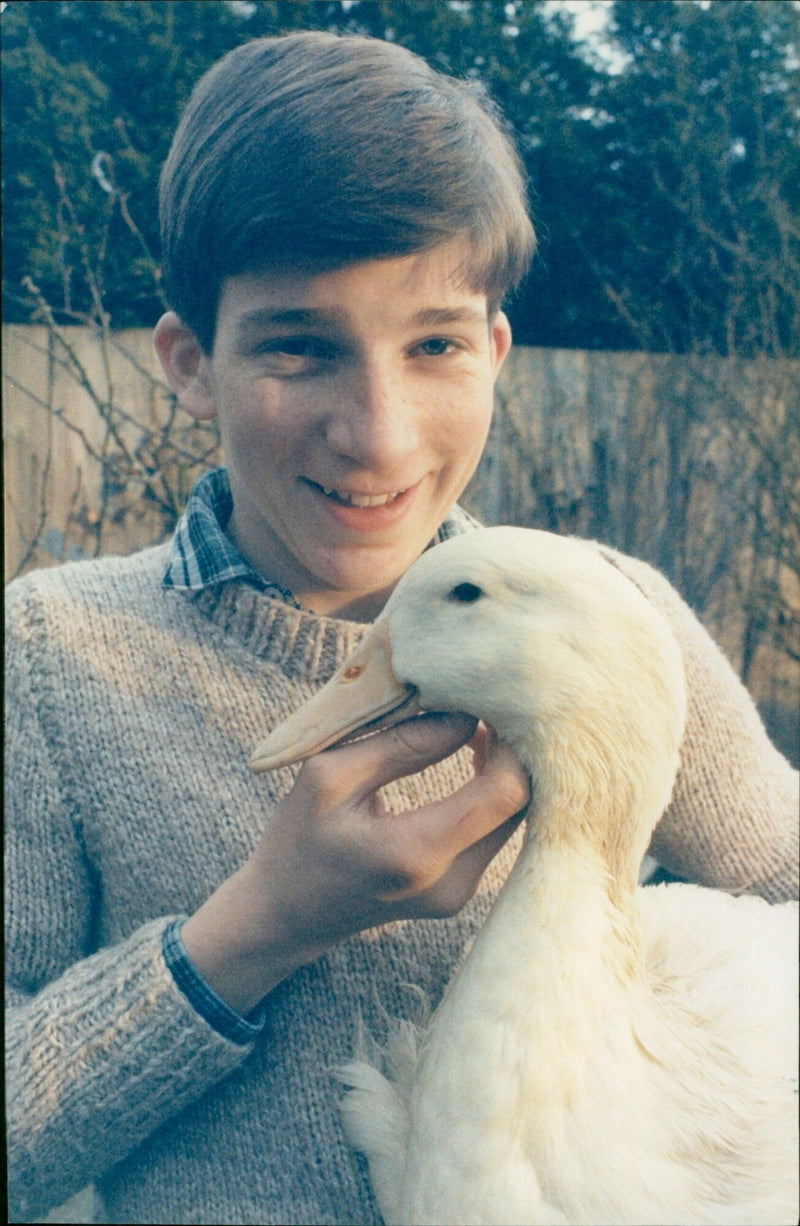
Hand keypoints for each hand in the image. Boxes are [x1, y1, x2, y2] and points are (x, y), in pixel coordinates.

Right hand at [181, 714, 528, 1012]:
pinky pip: (496, 831)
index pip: (505, 794)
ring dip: (503, 768)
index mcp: (416, 853)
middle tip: (480, 708)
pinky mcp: (461, 893)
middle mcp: (452, 885)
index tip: (481, 706)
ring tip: (471, 728)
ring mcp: (460, 896)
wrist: (284, 913)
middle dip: (510, 750)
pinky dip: (491, 791)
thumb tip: (467, 716)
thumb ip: (401, 745)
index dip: (508, 742)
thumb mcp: (331, 777)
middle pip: (521, 806)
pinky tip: (469, 758)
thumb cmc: (297, 839)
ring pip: (514, 818)